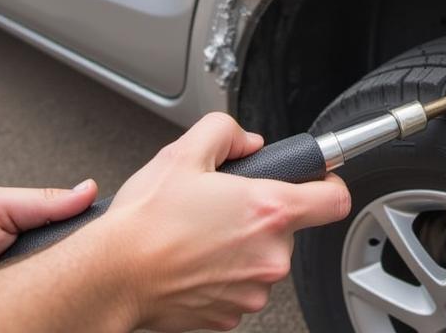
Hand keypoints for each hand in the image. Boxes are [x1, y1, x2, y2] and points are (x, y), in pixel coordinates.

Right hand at [90, 112, 350, 331]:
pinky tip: (193, 258)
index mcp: (269, 210)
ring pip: (261, 258)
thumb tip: (246, 140)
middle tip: (224, 203)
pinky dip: (222, 272)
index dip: (328, 183)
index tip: (317, 180)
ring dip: (240, 244)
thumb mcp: (186, 151)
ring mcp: (251, 292)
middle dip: (262, 212)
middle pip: (289, 228)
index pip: (334, 200)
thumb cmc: (146, 222)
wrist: (111, 276)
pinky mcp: (230, 317)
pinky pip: (239, 285)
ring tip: (200, 232)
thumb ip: (226, 131)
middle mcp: (269, 256)